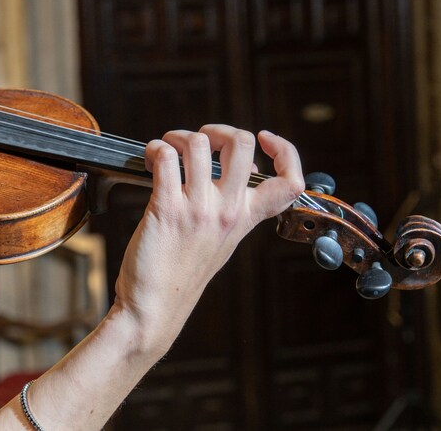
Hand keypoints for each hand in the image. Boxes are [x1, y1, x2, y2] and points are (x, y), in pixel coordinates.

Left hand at [111, 126, 304, 353]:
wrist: (153, 309)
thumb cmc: (180, 274)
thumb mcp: (220, 241)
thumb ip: (228, 208)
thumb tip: (219, 169)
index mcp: (245, 218)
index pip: (291, 181)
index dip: (286, 150)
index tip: (264, 139)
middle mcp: (227, 211)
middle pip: (242, 144)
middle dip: (218, 130)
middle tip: (201, 140)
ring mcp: (198, 209)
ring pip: (197, 143)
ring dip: (177, 137)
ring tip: (166, 149)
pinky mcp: (166, 209)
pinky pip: (165, 159)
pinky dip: (155, 149)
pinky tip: (150, 159)